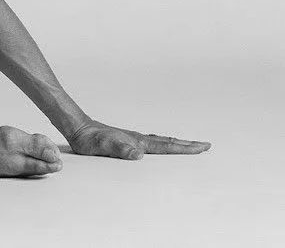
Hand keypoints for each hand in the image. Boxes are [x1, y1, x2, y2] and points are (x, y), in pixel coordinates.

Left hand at [67, 121, 209, 159]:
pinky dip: (163, 146)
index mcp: (137, 142)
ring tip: (189, 146)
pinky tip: (161, 148)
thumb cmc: (89, 140)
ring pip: (161, 142)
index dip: (185, 148)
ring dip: (177, 145)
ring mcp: (133, 139)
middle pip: (168, 142)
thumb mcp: (102, 147)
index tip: (202, 147)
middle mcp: (138, 139)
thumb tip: (138, 155)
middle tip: (205, 146)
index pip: (166, 146)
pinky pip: (152, 144)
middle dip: (187, 145)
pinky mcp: (127, 141)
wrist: (79, 129)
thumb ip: (119, 149)